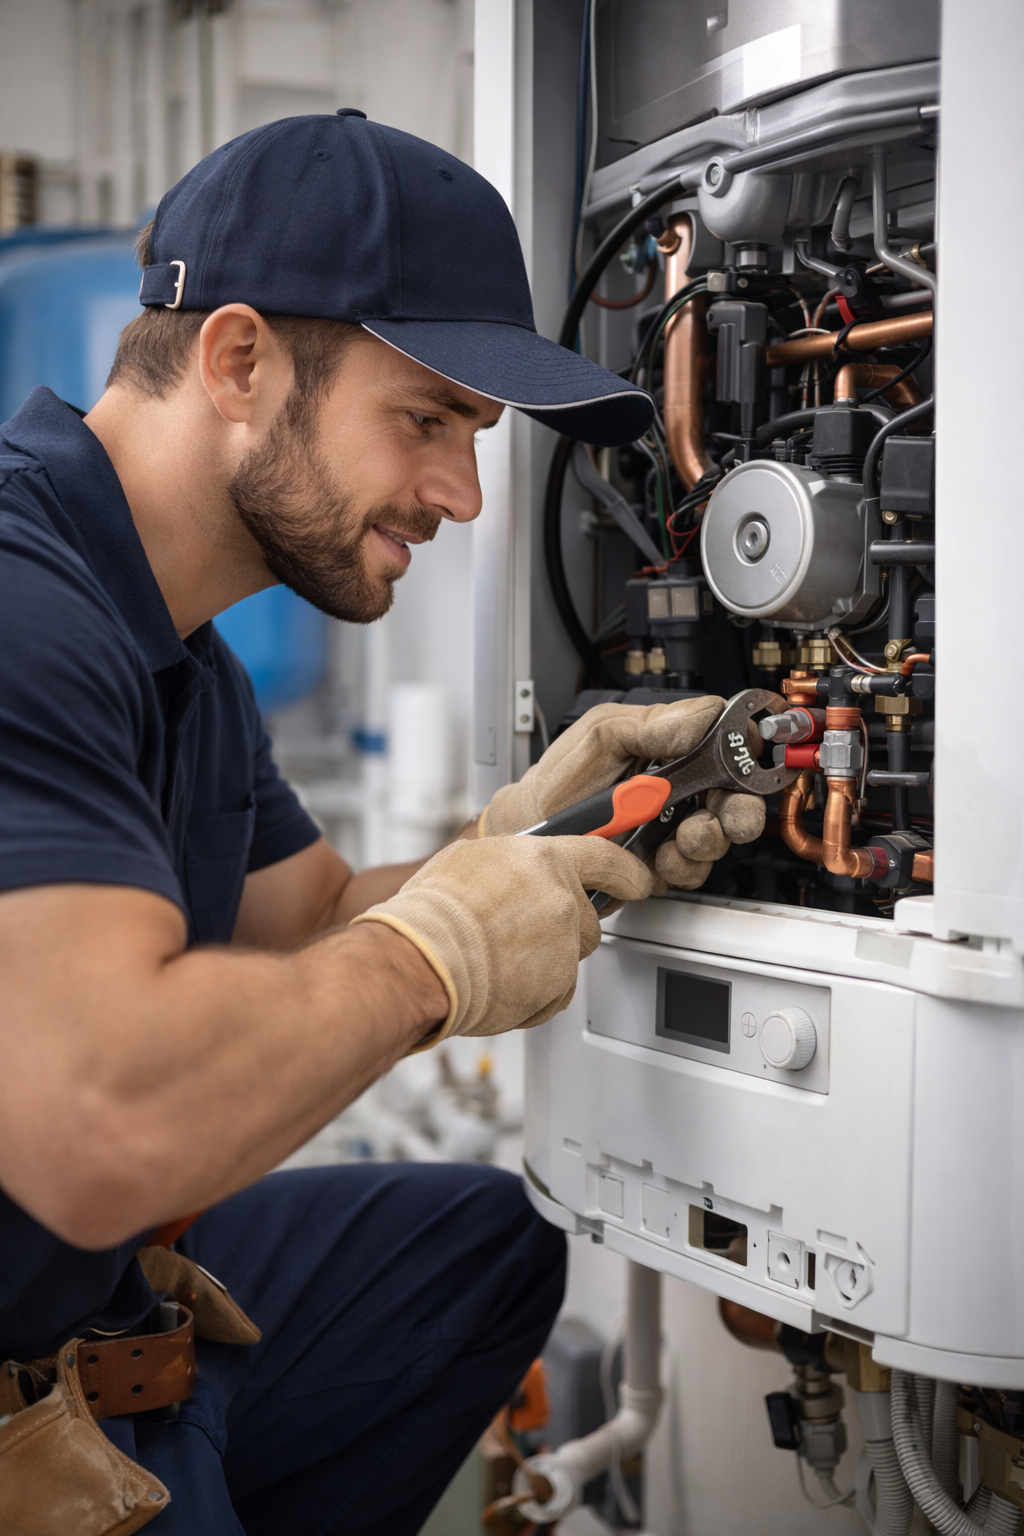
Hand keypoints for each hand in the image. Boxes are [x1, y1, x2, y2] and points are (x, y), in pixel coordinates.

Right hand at [351, 834, 652, 1040]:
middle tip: (520, 934)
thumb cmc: (432, 912)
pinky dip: (532, 994)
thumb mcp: (469, 860)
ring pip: (569, 956)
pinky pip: (555, 991)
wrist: (419, 960)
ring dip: (545, 961)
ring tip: (498, 957)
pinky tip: (498, 981)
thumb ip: (510, 863)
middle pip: (585, 919)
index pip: (604, 857)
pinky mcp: (557, 985)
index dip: (627, 870)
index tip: (640, 880)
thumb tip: (516, 869)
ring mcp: (562, 944)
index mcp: (543, 859)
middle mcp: (561, 899)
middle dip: (562, 930)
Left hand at [481, 698, 764, 891]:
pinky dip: (681, 867)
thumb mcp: (600, 736)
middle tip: (727, 816)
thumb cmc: (561, 777)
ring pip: (718, 837)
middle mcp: (679, 786)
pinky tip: (660, 859)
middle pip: (736, 796)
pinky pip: (691, 870)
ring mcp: (673, 825)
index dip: (744, 753)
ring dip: (706, 840)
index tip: (744, 763)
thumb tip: (700, 717)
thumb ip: (649, 726)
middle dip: (738, 810)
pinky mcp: (662, 861)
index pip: (728, 742)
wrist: (532, 828)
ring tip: (682, 838)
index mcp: (671, 746)